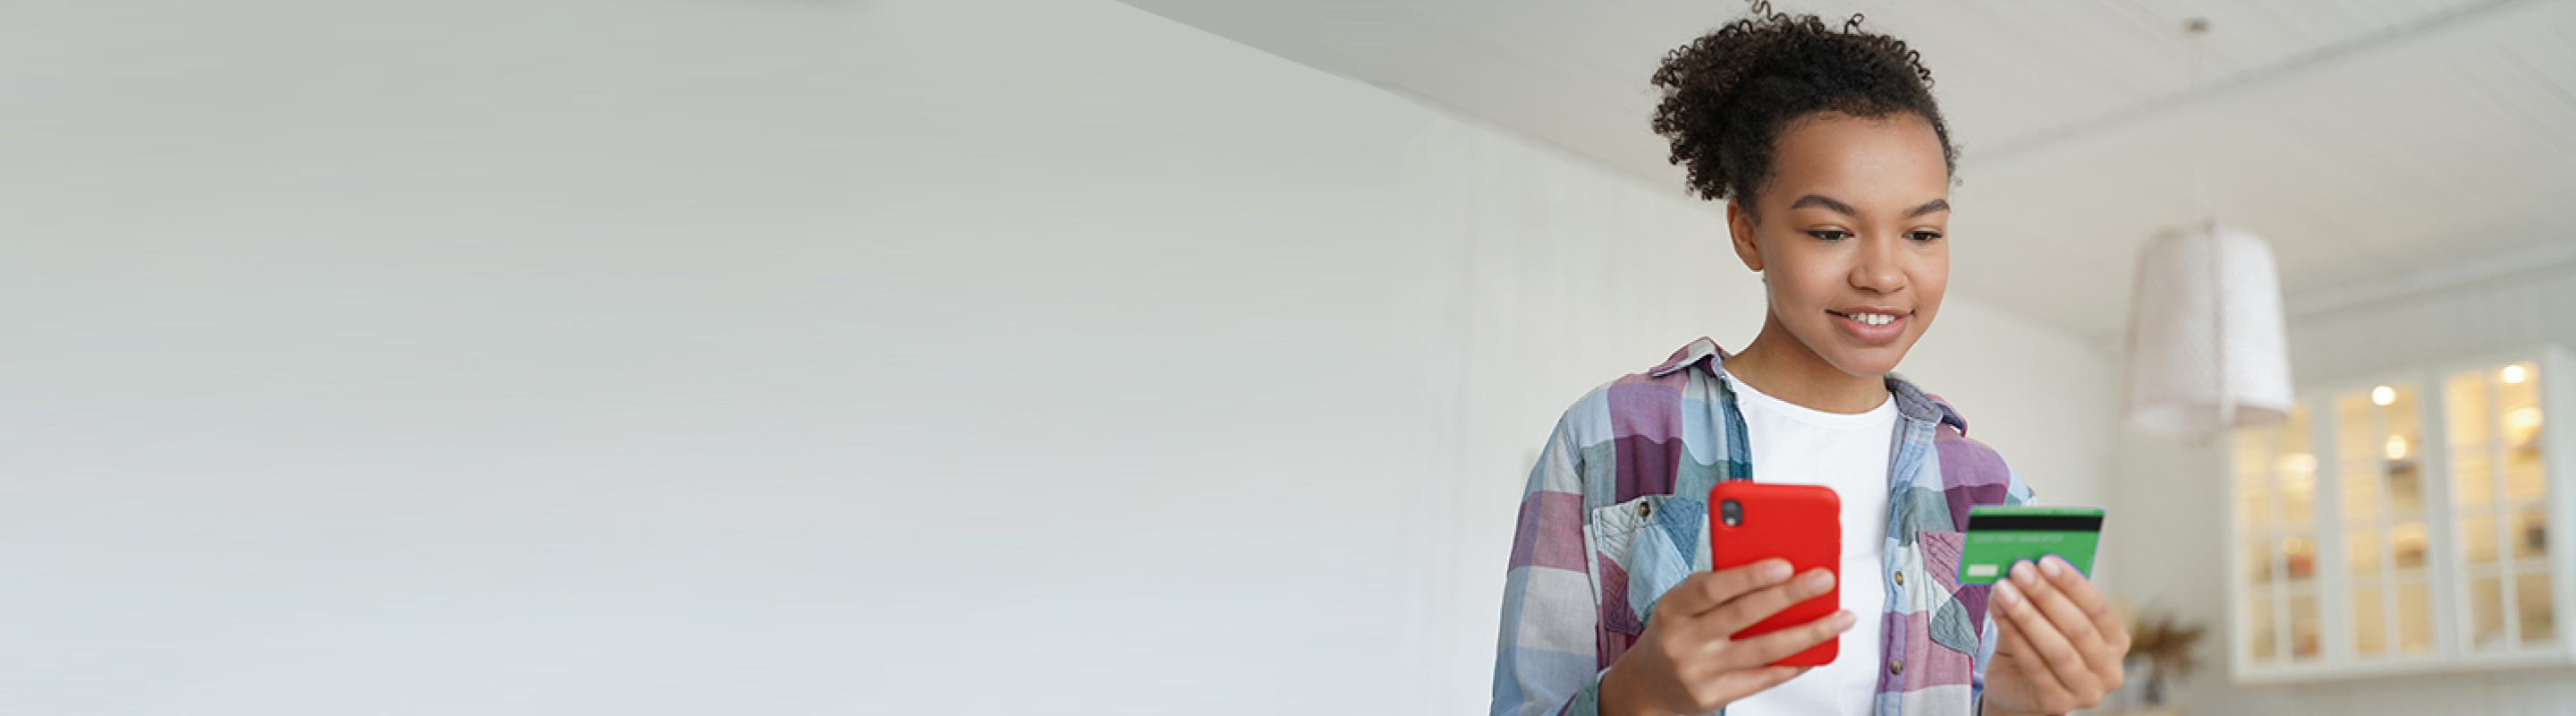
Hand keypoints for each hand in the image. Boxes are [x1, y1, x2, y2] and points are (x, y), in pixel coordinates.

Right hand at [1598, 559, 1855, 715]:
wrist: (1647, 687)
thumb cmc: (1674, 633)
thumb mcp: (1681, 604)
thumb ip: (1717, 587)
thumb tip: (1775, 570)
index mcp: (1672, 608)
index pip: (1713, 588)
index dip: (1750, 576)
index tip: (1785, 563)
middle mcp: (1683, 641)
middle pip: (1744, 616)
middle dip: (1789, 595)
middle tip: (1824, 580)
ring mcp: (1699, 672)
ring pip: (1763, 649)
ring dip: (1808, 632)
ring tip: (1840, 617)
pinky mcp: (1714, 697)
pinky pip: (1765, 678)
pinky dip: (1795, 662)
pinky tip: (1817, 649)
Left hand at [1982, 555, 2130, 715]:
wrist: (2016, 687)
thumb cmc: (2035, 645)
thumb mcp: (2043, 617)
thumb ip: (2040, 595)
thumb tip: (2022, 565)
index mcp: (2116, 642)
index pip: (2099, 608)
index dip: (2072, 583)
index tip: (2046, 560)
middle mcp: (2109, 670)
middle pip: (2078, 627)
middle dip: (2046, 595)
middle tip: (2020, 570)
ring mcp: (2085, 692)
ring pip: (2057, 648)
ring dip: (2027, 615)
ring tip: (2003, 589)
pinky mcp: (2056, 704)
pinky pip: (2034, 665)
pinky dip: (2014, 634)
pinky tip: (1998, 612)